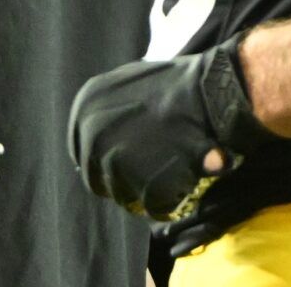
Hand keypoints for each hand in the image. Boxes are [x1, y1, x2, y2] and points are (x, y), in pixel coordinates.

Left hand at [68, 38, 272, 220]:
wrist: (209, 93)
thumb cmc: (173, 83)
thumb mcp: (125, 83)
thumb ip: (106, 111)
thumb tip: (94, 135)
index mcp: (84, 110)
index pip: (82, 151)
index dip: (101, 160)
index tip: (122, 160)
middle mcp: (92, 137)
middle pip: (96, 177)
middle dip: (119, 179)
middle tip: (146, 171)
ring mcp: (116, 164)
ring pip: (122, 194)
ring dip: (141, 190)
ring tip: (166, 172)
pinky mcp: (143, 187)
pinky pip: (151, 206)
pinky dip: (166, 201)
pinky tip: (179, 182)